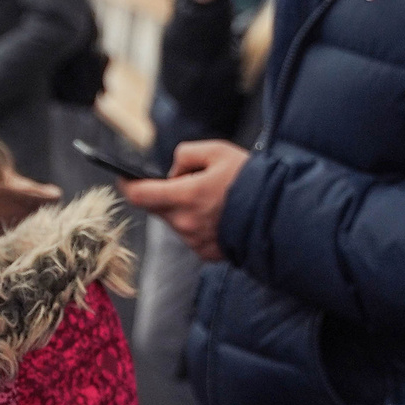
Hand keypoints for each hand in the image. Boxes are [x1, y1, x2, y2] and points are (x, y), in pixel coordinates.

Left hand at [121, 140, 248, 261]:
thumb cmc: (250, 180)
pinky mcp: (205, 252)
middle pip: (156, 208)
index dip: (127, 184)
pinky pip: (191, 235)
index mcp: (185, 196)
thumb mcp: (217, 151)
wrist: (281, 215)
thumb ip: (185, 154)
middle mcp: (185, 223)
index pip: (139, 195)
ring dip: (182, 209)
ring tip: (210, 198)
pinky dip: (198, 224)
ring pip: (175, 222)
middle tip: (183, 182)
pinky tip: (218, 215)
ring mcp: (194, 241)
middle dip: (162, 194)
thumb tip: (171, 173)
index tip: (124, 178)